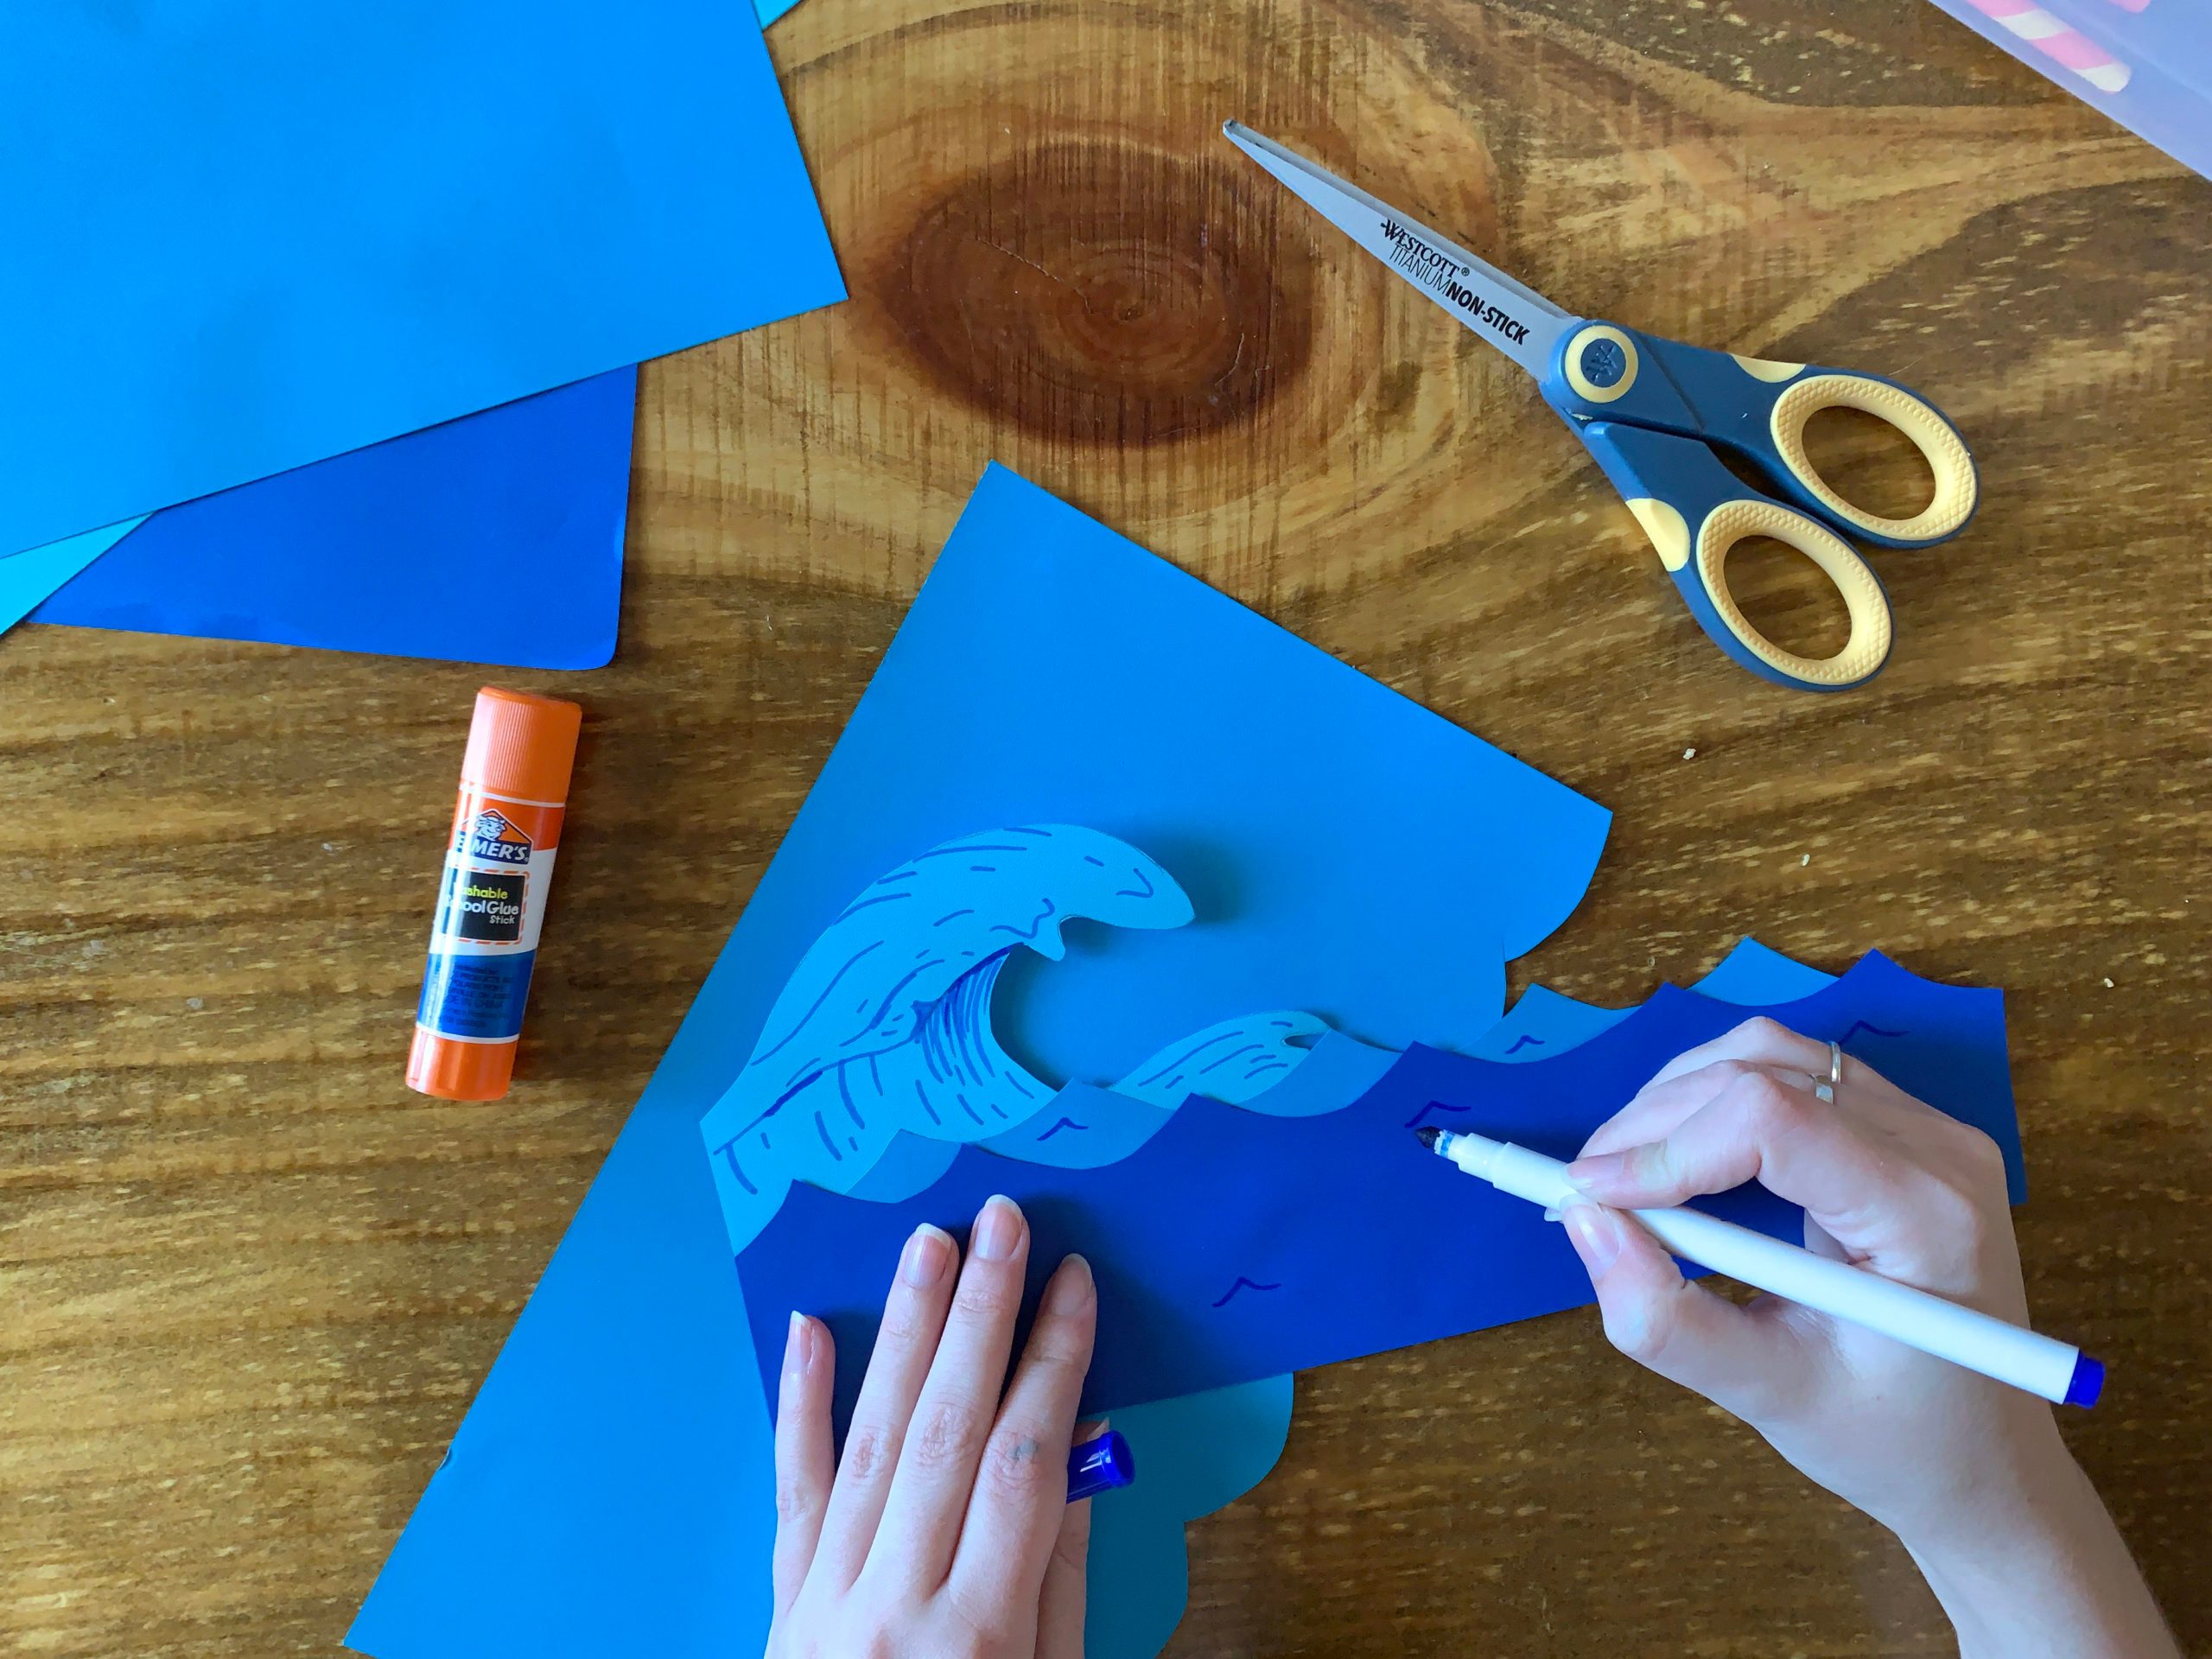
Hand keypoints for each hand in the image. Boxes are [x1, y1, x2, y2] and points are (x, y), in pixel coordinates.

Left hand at [767, 1195, 1096, 1658]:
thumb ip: (1060, 1583)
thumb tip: (1079, 1458)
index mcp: (980, 1637)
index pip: (1026, 1466)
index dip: (1056, 1364)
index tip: (1076, 1282)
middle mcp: (895, 1607)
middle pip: (947, 1431)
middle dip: (981, 1316)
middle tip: (1003, 1219)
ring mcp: (827, 1603)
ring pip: (871, 1441)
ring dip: (903, 1333)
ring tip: (927, 1244)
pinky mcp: (783, 1605)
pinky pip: (791, 1493)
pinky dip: (797, 1406)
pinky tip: (807, 1330)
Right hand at [1561, 1016, 2174, 1657]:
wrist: (1986, 1460)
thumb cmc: (1895, 1442)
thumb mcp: (1772, 1399)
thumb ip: (1670, 1321)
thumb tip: (1585, 1223)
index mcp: (1928, 1216)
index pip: (1774, 1121)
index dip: (1666, 1145)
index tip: (1588, 1197)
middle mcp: (1938, 1147)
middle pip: (1763, 1073)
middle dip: (1653, 1123)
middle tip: (1584, 1194)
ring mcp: (1926, 1127)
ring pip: (1768, 1054)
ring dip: (1677, 1101)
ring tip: (1626, 1177)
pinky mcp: (1900, 1127)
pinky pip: (1790, 1072)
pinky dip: (1713, 1101)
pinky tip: (1682, 1162)